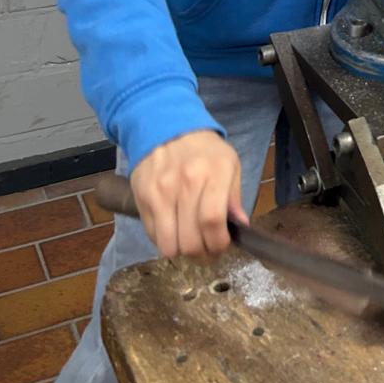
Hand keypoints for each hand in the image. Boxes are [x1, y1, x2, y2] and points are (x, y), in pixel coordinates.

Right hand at [129, 130, 246, 261]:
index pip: (212, 220)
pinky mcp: (143, 199)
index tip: (221, 246)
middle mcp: (186, 183)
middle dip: (202, 254)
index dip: (218, 243)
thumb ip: (234, 196)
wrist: (166, 128)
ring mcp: (161, 193)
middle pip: (190, 240)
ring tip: (190, 242)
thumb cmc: (204, 150)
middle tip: (207, 250)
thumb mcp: (229, 163)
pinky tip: (174, 230)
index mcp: (213, 173)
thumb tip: (240, 226)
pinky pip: (153, 236)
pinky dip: (165, 241)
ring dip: (181, 252)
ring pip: (169, 245)